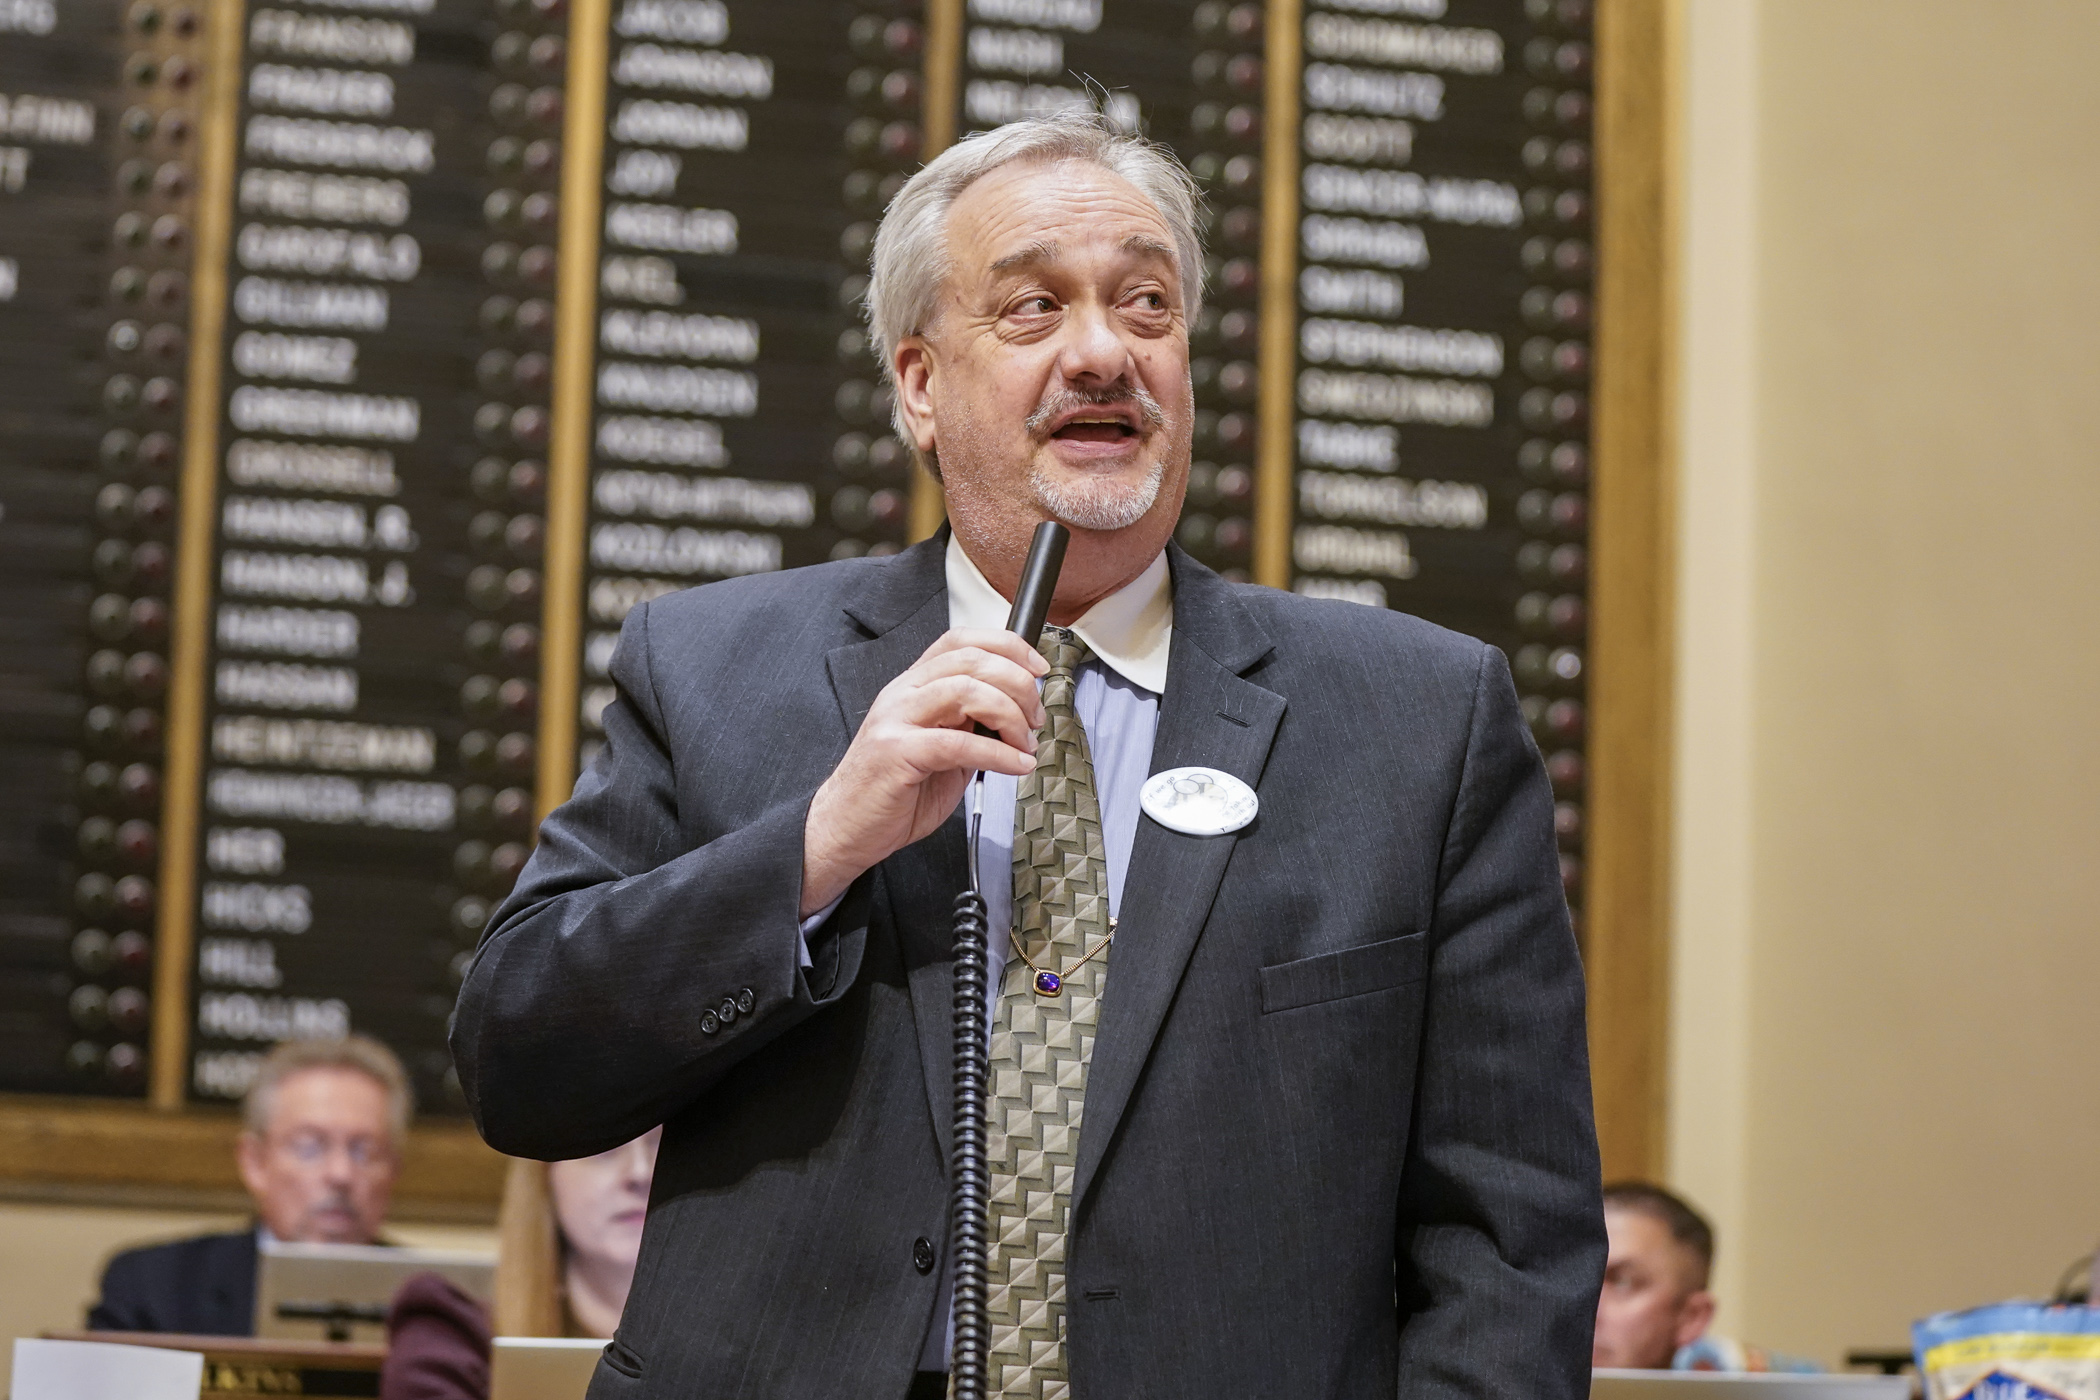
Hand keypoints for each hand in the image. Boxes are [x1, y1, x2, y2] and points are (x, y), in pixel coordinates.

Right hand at [800, 629, 1046, 916]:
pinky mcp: (897, 753)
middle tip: (1035, 718)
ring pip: (966, 690)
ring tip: (1024, 743)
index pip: (961, 640)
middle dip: (1018, 684)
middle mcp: (903, 693)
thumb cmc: (892, 793)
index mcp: (913, 686)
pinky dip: (998, 753)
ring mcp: (896, 720)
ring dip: (1010, 715)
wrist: (844, 829)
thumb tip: (1016, 714)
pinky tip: (1014, 766)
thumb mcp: (942, 750)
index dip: (1007, 646)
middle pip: (971, 660)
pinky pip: (959, 742)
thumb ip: (971, 725)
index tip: (1038, 668)